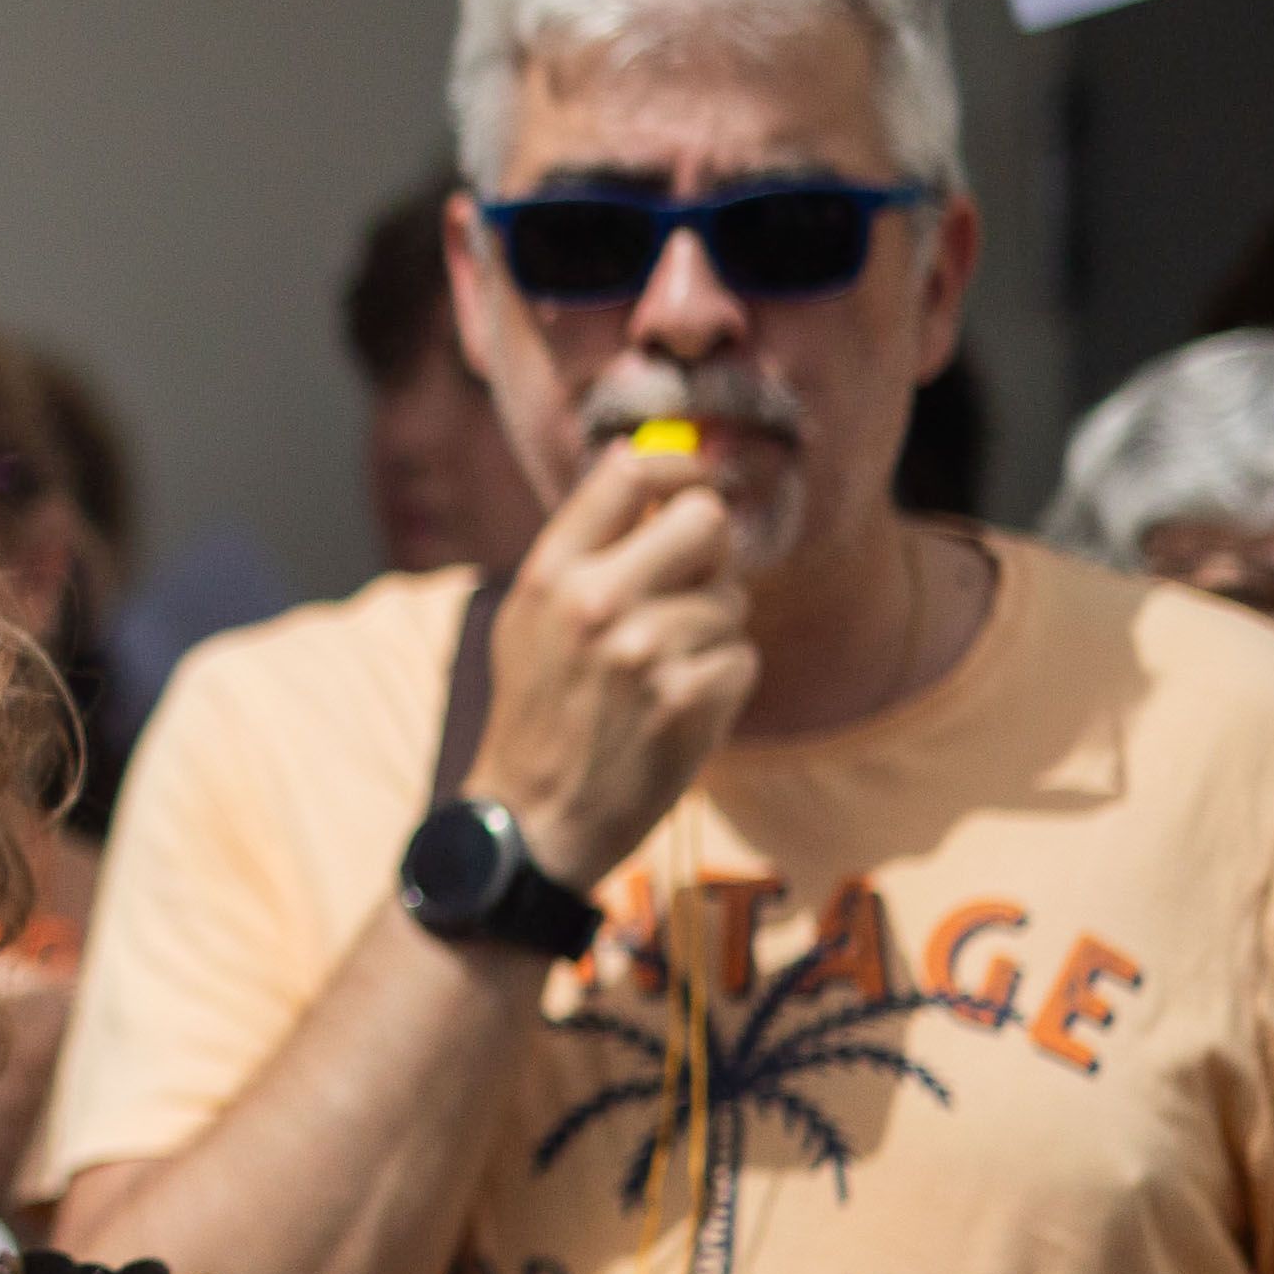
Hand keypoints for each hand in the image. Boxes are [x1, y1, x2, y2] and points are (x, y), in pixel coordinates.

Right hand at [467, 445, 755, 894]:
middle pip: (704, 519)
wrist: (538, 815)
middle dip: (712, 550)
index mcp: (551, 572)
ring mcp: (644, 651)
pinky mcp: (687, 700)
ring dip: (712, 633)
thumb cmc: (541, 707)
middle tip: (691, 586)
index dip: (677, 466)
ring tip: (661, 671)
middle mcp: (596, 601)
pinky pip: (743, 658)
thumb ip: (583, 544)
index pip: (629, 473)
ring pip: (731, 600)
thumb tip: (638, 458)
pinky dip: (722, 682)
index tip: (694, 481)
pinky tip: (677, 707)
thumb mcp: (531, 615)